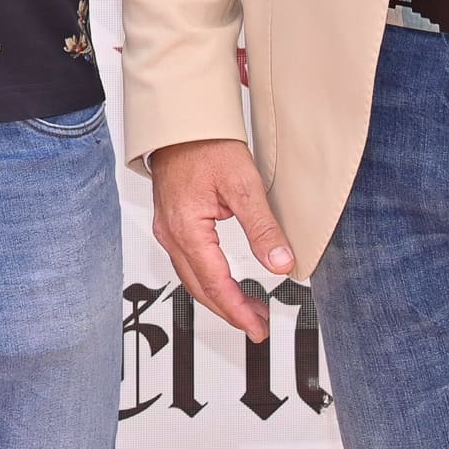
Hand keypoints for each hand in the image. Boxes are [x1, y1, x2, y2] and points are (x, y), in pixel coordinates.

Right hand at [149, 137, 294, 338]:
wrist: (181, 120)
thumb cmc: (206, 144)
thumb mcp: (244, 185)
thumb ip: (263, 228)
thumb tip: (281, 264)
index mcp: (187, 229)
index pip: (214, 284)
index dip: (237, 310)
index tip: (257, 327)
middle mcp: (171, 233)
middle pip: (199, 288)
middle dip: (229, 311)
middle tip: (257, 325)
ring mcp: (167, 228)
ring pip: (191, 277)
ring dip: (219, 296)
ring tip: (248, 307)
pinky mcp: (171, 222)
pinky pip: (187, 262)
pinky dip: (207, 278)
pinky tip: (224, 280)